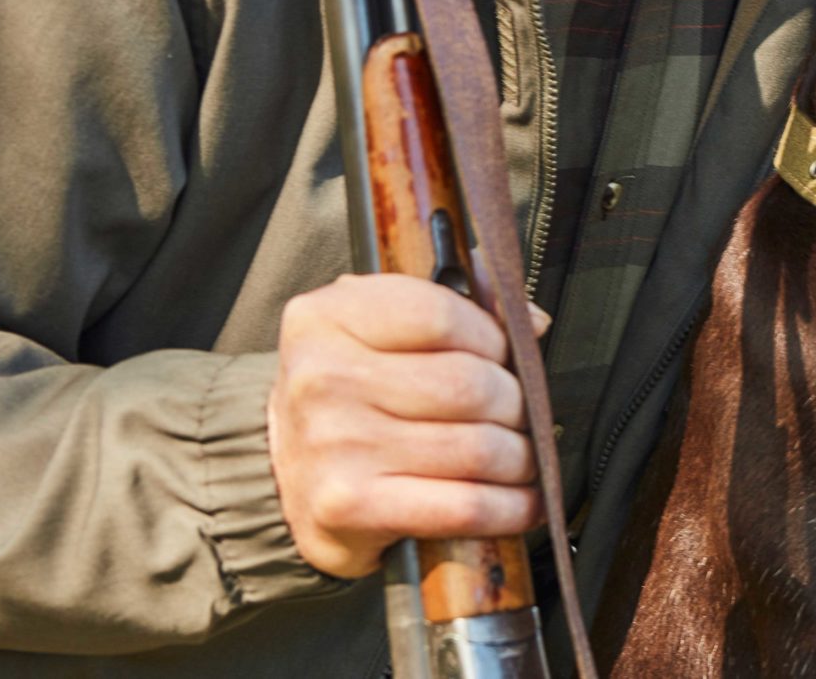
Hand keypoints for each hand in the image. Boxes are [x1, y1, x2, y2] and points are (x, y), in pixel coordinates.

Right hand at [267, 273, 543, 577]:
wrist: (283, 477)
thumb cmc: (347, 398)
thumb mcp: (377, 332)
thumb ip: (453, 308)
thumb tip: (531, 321)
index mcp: (327, 318)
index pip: (444, 316)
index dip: (495, 338)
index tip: (507, 357)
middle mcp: (324, 378)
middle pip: (470, 384)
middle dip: (517, 404)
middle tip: (523, 416)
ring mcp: (334, 445)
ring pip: (478, 446)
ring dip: (521, 458)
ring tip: (523, 458)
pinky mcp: (350, 506)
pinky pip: (463, 506)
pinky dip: (509, 508)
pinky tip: (522, 503)